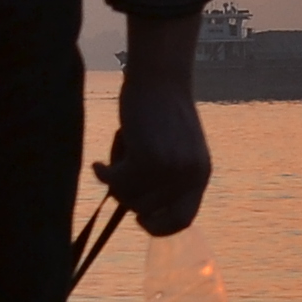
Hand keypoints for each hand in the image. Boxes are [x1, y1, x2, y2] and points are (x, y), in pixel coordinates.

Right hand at [101, 12, 214, 234]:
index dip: (159, 226)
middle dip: (128, 195)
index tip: (140, 219)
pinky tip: (100, 162)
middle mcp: (190, 175)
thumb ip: (168, 179)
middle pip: (146, 211)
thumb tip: (142, 213)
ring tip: (123, 150)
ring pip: (128, 198)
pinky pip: (115, 182)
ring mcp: (170, 169)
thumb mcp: (175, 148)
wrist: (161, 75)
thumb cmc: (162, 109)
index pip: (183, 220)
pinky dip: (104, 172)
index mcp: (201, 174)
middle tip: (122, 168)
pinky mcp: (147, 158)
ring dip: (116, 179)